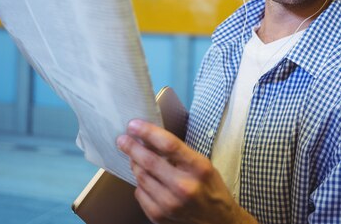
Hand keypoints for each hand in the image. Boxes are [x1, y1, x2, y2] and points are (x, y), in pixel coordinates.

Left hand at [116, 119, 257, 223]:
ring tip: (135, 158)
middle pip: (149, 161)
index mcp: (198, 169)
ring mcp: (169, 204)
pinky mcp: (159, 216)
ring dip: (135, 164)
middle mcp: (183, 187)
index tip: (134, 125)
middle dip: (132, 147)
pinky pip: (139, 193)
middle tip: (122, 139)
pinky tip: (147, 180)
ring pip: (141, 177)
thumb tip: (150, 139)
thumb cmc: (211, 189)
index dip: (148, 132)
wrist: (218, 222)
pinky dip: (140, 183)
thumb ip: (179, 154)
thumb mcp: (203, 166)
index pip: (168, 144)